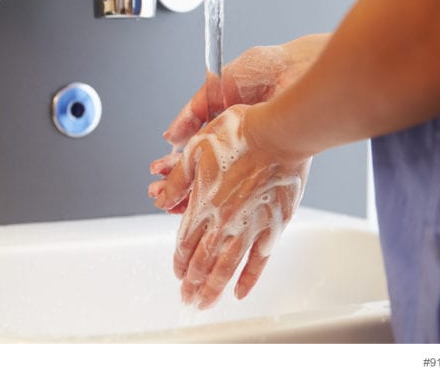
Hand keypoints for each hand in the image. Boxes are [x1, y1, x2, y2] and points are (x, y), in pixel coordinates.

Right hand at [149, 35, 324, 213]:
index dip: (174, 163)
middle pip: (202, 169)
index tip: (159, 172)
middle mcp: (236, 142)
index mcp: (222, 123)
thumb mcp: (217, 87)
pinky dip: (225, 196)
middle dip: (179, 183)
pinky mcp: (272, 161)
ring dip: (195, 193)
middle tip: (160, 193)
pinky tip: (204, 202)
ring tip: (174, 203)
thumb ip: (193, 112)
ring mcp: (253, 154)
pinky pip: (246, 186)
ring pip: (219, 181)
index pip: (192, 151)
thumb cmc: (265, 68)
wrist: (298, 69)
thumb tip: (170, 137)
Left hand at [150, 105, 311, 307]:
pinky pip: (258, 261)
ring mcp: (249, 227)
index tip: (178, 274)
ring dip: (213, 289)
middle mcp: (223, 222)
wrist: (278, 134)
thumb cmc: (239, 135)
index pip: (185, 243)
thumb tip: (161, 199)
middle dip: (192, 284)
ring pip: (226, 268)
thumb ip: (178, 180)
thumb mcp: (194, 150)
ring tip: (205, 305)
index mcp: (202, 204)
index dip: (179, 261)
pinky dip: (248, 279)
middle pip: (202, 262)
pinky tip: (240, 292)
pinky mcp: (273, 227)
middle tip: (187, 299)